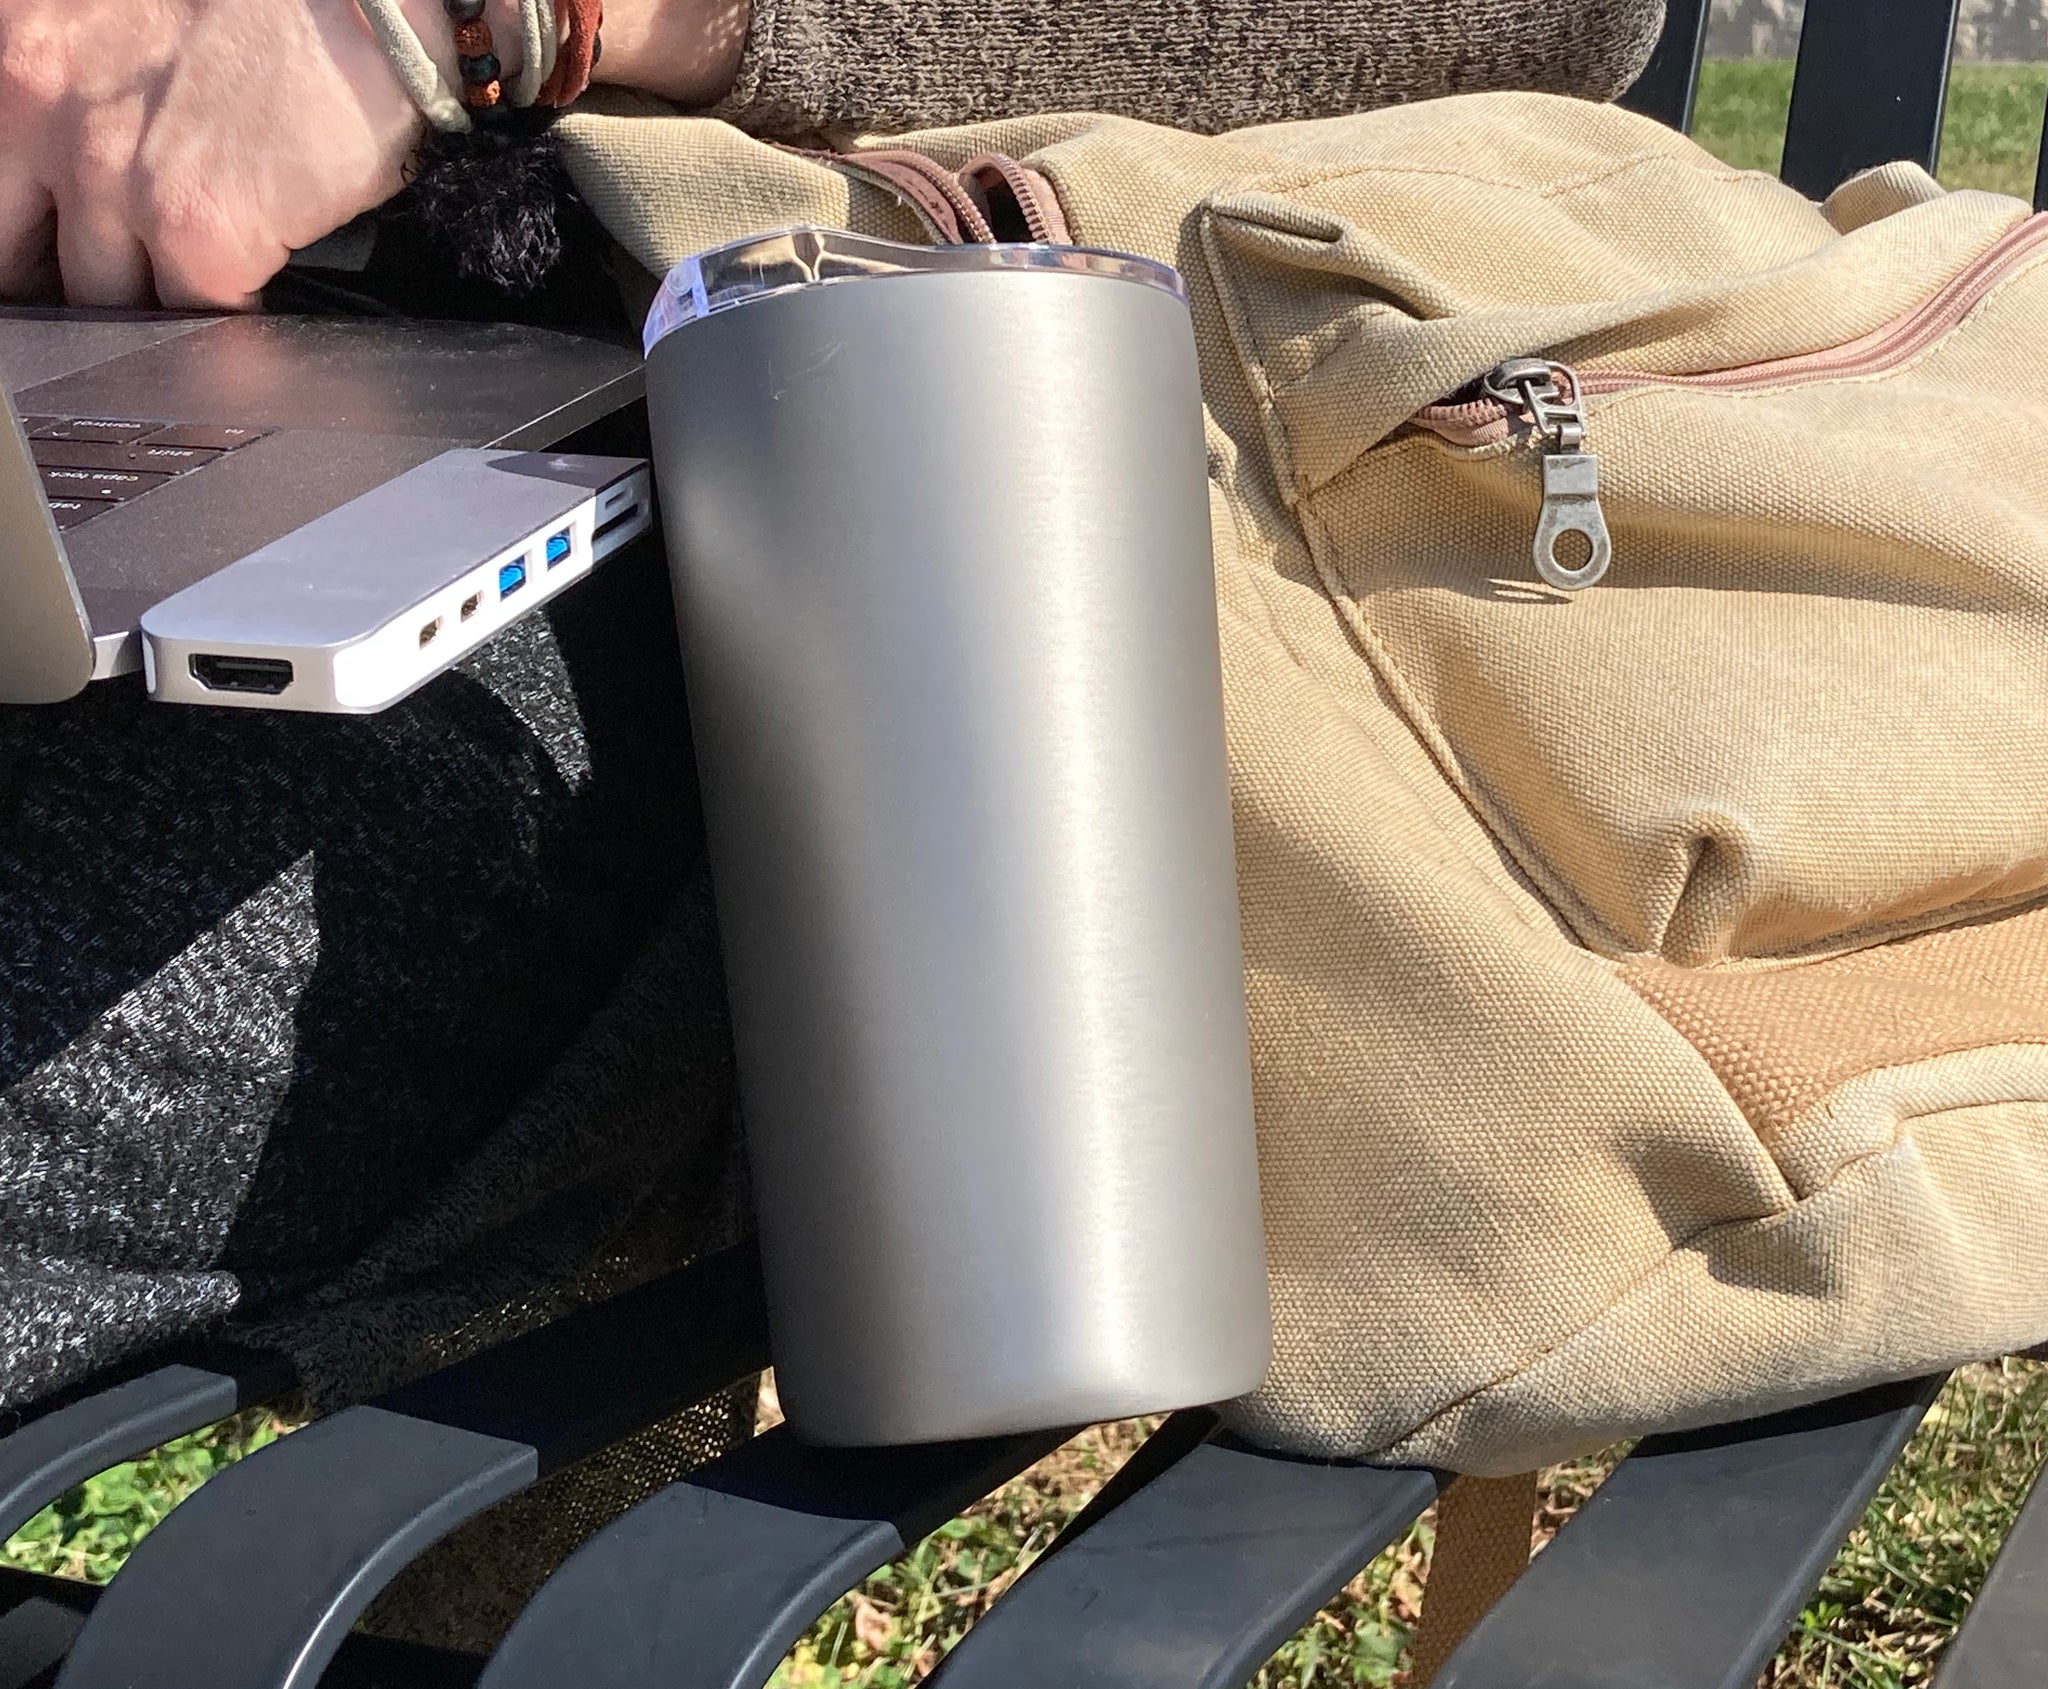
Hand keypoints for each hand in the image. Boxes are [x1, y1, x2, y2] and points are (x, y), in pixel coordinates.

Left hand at [0, 0, 436, 309]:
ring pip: (107, 304)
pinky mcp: (200, 235)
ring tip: (200, 306)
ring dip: (155, 315)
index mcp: (23, 45)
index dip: (28, 235)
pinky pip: (198, 324)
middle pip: (24, 258)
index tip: (51, 254)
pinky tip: (253, 314)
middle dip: (70, 285)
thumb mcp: (128, 9)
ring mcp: (117, 180)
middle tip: (119, 297)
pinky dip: (226, 332)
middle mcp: (44, 110)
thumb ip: (90, 74)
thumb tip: (111, 138)